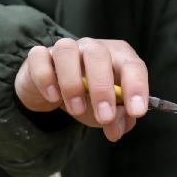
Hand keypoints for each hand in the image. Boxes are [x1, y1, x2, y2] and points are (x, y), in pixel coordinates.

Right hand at [14, 37, 148, 141]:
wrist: (52, 92)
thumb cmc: (88, 97)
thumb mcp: (106, 112)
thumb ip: (117, 120)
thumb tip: (116, 129)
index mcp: (117, 57)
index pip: (132, 65)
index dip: (137, 87)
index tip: (136, 112)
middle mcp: (92, 47)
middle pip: (99, 55)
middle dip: (103, 88)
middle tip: (104, 117)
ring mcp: (64, 48)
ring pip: (67, 50)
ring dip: (72, 83)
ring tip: (76, 110)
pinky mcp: (39, 56)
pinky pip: (39, 57)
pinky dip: (45, 78)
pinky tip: (53, 97)